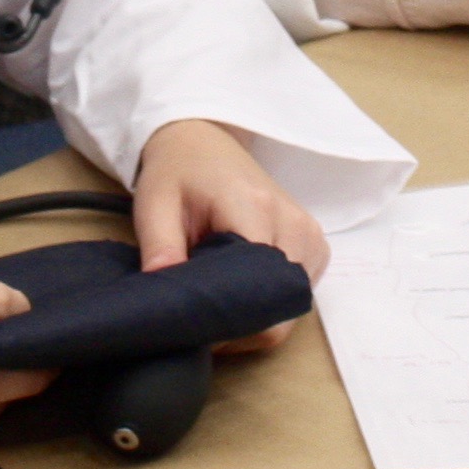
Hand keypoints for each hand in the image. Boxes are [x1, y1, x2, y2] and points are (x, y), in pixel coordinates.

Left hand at [133, 117, 327, 351]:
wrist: (204, 142)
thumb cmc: (178, 173)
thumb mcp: (154, 205)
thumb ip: (160, 249)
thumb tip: (165, 300)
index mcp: (255, 208)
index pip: (257, 286)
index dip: (226, 316)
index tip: (196, 326)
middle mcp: (294, 222)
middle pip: (279, 303)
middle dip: (241, 322)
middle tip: (202, 318)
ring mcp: (310, 233)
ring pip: (291, 304)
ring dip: (257, 314)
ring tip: (220, 298)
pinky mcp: (315, 243)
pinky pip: (300, 291)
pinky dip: (271, 301)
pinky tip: (242, 288)